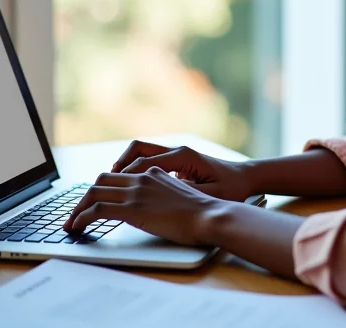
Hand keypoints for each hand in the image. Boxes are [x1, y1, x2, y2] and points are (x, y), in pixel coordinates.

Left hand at [62, 167, 220, 244]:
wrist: (209, 215)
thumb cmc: (201, 211)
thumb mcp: (179, 195)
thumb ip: (161, 194)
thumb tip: (150, 206)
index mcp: (153, 172)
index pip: (118, 174)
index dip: (102, 187)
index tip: (93, 201)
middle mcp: (142, 177)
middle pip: (102, 180)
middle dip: (85, 197)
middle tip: (76, 212)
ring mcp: (137, 191)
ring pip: (95, 192)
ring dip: (78, 208)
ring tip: (71, 222)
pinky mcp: (133, 208)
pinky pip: (98, 210)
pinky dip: (82, 217)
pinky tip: (77, 227)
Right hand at [109, 140, 253, 201]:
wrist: (246, 178)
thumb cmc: (231, 188)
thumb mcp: (209, 194)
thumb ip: (185, 192)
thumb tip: (160, 194)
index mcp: (183, 157)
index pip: (145, 162)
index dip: (125, 176)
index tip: (111, 188)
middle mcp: (177, 151)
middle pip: (138, 150)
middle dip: (117, 166)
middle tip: (100, 186)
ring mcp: (176, 155)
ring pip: (141, 152)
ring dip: (124, 166)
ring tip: (109, 185)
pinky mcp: (177, 162)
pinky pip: (149, 160)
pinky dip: (134, 169)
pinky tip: (127, 186)